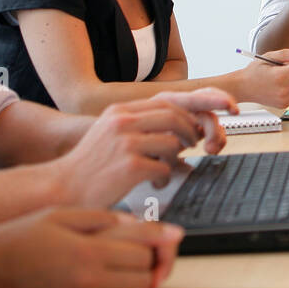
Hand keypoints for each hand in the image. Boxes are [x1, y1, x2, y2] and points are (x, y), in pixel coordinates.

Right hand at [0, 207, 184, 287]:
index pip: (142, 243)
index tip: (177, 233)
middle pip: (145, 268)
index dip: (163, 237)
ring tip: (130, 259)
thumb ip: (101, 218)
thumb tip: (135, 221)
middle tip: (149, 245)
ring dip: (139, 274)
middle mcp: (89, 277)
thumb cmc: (13, 241)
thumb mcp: (58, 215)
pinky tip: (112, 275)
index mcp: (87, 249)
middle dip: (152, 255)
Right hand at [52, 89, 236, 205]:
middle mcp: (123, 120)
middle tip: (197, 144)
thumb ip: (143, 126)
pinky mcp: (130, 165)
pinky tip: (154, 181)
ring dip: (179, 154)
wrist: (60, 189)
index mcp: (121, 111)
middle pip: (176, 115)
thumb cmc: (90, 168)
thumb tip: (182, 130)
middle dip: (194, 130)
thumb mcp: (112, 135)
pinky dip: (165, 176)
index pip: (170, 98)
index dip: (202, 101)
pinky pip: (166, 166)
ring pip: (174, 141)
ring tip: (170, 163)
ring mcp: (126, 142)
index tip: (227, 106)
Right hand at [234, 48, 288, 107]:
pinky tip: (282, 84)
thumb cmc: (254, 72)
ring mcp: (284, 99)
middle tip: (284, 67)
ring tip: (282, 76)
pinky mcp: (285, 104)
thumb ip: (285, 54)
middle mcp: (283, 90)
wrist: (244, 87)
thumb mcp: (268, 57)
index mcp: (280, 77)